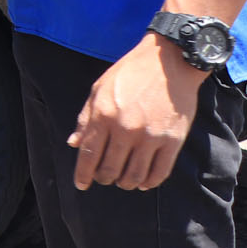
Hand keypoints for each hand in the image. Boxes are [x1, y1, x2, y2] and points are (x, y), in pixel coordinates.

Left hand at [67, 34, 206, 190]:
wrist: (168, 62)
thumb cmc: (129, 74)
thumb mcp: (98, 89)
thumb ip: (85, 118)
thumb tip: (73, 144)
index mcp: (103, 116)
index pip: (88, 154)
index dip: (83, 174)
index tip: (81, 185)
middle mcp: (125, 129)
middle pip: (110, 169)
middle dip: (103, 178)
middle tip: (103, 178)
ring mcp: (150, 137)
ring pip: (134, 175)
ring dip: (125, 182)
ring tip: (122, 180)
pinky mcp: (172, 141)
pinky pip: (159, 172)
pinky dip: (149, 182)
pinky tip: (143, 182)